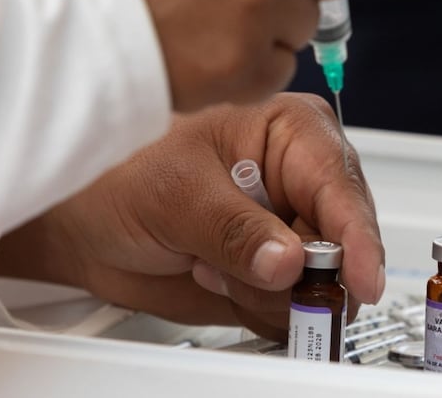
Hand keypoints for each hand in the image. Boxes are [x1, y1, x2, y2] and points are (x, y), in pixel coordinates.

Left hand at [0, 93, 384, 339]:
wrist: (83, 221)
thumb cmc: (121, 174)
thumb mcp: (177, 193)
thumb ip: (236, 229)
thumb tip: (288, 262)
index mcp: (290, 131)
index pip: (341, 184)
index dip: (356, 236)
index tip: (359, 279)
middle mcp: (300, 179)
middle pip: (344, 241)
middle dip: (302, 272)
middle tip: (250, 274)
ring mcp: (290, 229)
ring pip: (322, 284)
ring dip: (266, 291)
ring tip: (210, 261)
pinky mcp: (274, 271)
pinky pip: (292, 309)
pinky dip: (255, 307)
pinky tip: (215, 276)